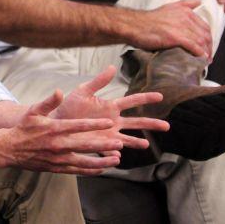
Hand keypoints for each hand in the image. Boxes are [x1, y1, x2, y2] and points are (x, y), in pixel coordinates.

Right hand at [5, 89, 124, 174]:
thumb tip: (59, 91)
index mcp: (54, 129)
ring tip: (116, 159)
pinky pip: (77, 171)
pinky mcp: (57, 168)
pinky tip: (102, 169)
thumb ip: (48, 102)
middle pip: (85, 145)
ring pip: (84, 162)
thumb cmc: (24, 128)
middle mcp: (58, 145)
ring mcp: (59, 159)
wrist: (11, 149)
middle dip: (103, 145)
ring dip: (101, 161)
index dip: (95, 124)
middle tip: (119, 143)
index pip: (78, 126)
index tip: (109, 122)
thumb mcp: (34, 111)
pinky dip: (91, 170)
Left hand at [53, 66, 169, 150]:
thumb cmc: (70, 105)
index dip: (146, 98)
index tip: (161, 96)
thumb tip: (113, 67)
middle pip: (137, 122)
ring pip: (128, 139)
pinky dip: (115, 154)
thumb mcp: (84, 91)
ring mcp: (108, 135)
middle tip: (167, 126)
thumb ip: (99, 81)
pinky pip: (110, 151)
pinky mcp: (100, 145)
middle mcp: (114, 121)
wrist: (57, 122)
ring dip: (137, 141)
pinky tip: (119, 157)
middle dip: (152, 124)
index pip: (132, 101)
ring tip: (146, 144)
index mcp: (111, 106)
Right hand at [126, 0, 212, 58]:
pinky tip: (201, 59)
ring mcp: (180, 27)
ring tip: (206, 61)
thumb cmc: (149, 19)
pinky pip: (193, 47)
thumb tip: (198, 1)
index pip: (205, 26)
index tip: (208, 46)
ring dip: (206, 53)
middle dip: (209, 47)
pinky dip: (200, 54)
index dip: (208, 38)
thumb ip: (186, 4)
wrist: (134, 25)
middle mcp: (185, 18)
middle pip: (205, 35)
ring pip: (201, 41)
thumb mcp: (170, 7)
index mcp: (185, 11)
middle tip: (208, 56)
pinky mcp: (175, 37)